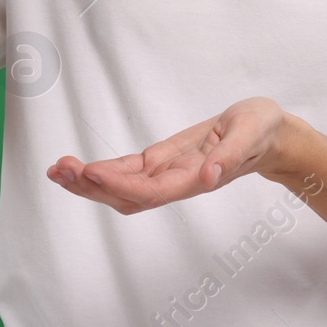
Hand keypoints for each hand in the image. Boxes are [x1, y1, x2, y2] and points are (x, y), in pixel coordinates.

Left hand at [46, 97, 287, 213]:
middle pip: (127, 195)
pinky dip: (101, 170)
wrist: (268, 135)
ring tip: (58, 170)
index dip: (120, 183)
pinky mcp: (163, 160)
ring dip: (89, 182)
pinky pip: (127, 170)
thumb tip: (208, 178)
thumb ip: (230, 156)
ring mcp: (167, 174)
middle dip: (92, 186)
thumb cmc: (261, 131)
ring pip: (122, 187)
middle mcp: (177, 182)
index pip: (151, 190)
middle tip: (61, 170)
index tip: (92, 171)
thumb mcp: (251, 133)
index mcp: (197, 178)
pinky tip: (77, 167)